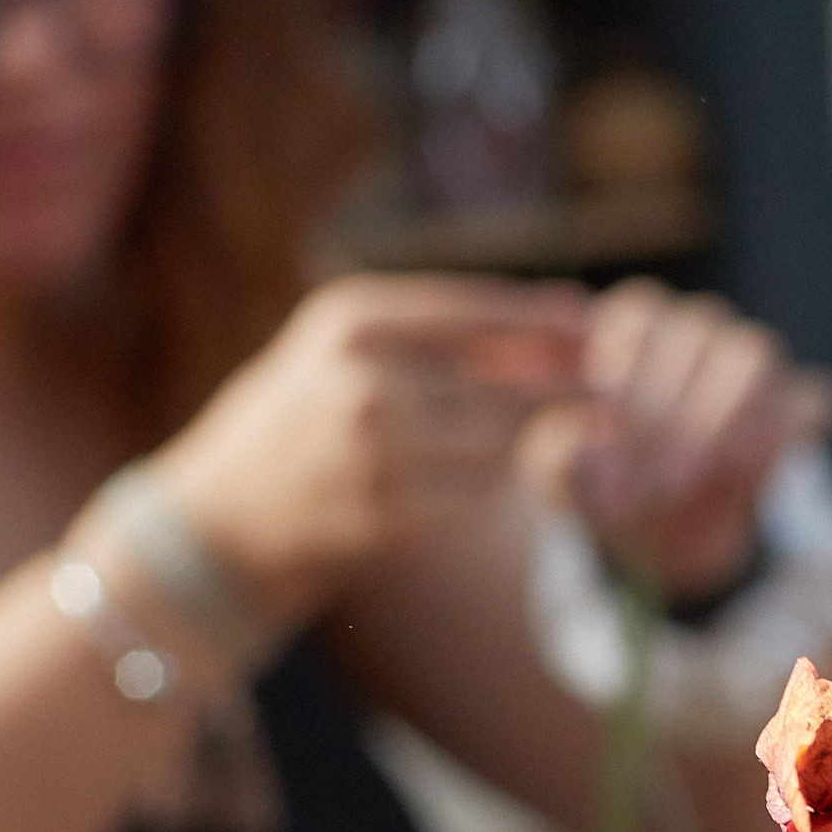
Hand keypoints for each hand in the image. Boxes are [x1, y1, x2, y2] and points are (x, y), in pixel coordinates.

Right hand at [143, 275, 590, 629]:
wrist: (221, 520)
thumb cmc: (298, 422)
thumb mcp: (341, 350)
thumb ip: (435, 336)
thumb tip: (561, 321)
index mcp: (351, 320)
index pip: (472, 311)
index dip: (541, 321)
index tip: (593, 323)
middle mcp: (362, 378)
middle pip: (500, 384)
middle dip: (560, 392)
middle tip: (610, 393)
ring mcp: (373, 452)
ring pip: (496, 447)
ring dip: (520, 447)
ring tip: (528, 440)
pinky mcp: (386, 514)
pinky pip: (475, 498)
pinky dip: (489, 491)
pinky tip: (478, 482)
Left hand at [518, 279, 831, 600]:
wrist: (661, 535)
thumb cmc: (605, 485)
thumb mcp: (563, 481)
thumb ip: (558, 457)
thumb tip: (581, 443)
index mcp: (635, 325)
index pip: (637, 315)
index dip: (621, 367)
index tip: (601, 426)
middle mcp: (698, 329)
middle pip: (694, 331)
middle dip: (661, 409)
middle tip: (632, 478)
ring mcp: (754, 361)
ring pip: (750, 355)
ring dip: (712, 418)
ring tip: (675, 483)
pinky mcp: (799, 403)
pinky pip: (807, 399)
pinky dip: (776, 433)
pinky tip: (735, 476)